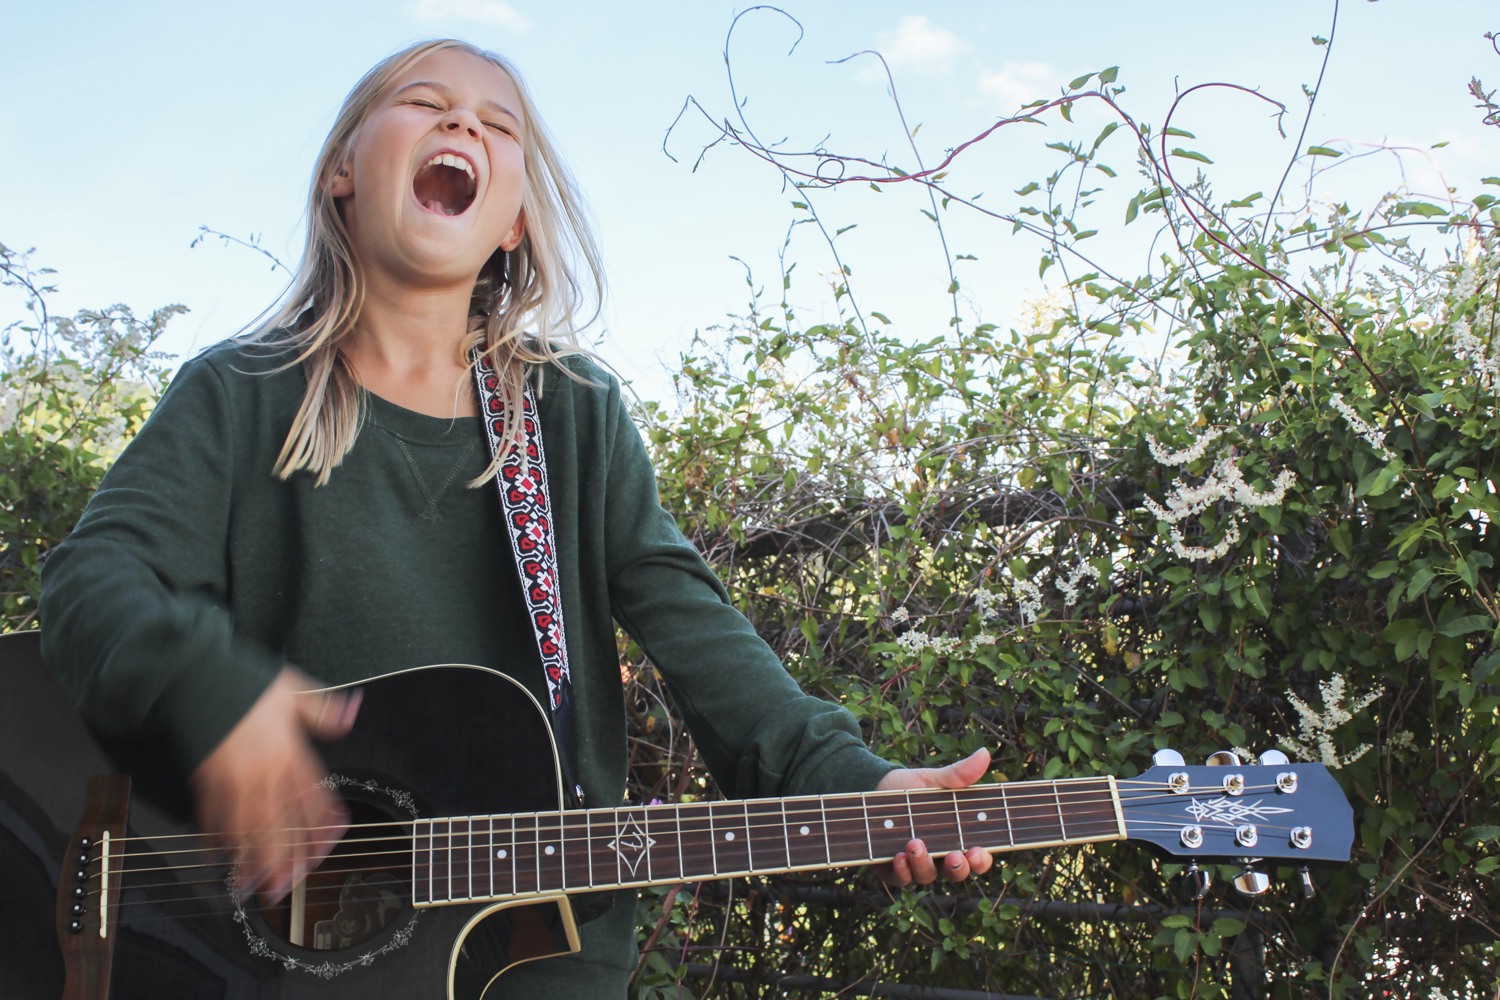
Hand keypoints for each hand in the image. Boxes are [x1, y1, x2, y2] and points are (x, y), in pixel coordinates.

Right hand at [190, 667, 360, 904]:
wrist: (200, 675)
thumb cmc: (248, 684)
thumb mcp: (294, 689)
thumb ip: (324, 710)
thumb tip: (353, 711)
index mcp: (290, 751)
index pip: (312, 796)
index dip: (320, 825)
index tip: (325, 848)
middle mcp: (265, 769)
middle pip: (280, 821)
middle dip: (285, 856)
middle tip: (288, 886)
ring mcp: (234, 777)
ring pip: (248, 825)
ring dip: (252, 858)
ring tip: (254, 886)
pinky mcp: (206, 778)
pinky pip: (212, 814)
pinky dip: (214, 837)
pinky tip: (216, 859)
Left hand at [874, 748, 993, 886]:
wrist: (873, 788)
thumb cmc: (911, 787)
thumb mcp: (935, 780)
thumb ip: (960, 774)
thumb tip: (985, 753)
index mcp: (956, 838)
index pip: (976, 857)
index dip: (981, 860)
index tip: (978, 851)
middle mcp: (939, 856)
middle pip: (956, 873)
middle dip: (958, 868)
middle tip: (955, 856)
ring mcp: (916, 864)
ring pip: (927, 876)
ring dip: (924, 864)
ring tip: (915, 844)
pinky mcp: (891, 868)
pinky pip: (900, 878)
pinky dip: (901, 870)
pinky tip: (898, 856)